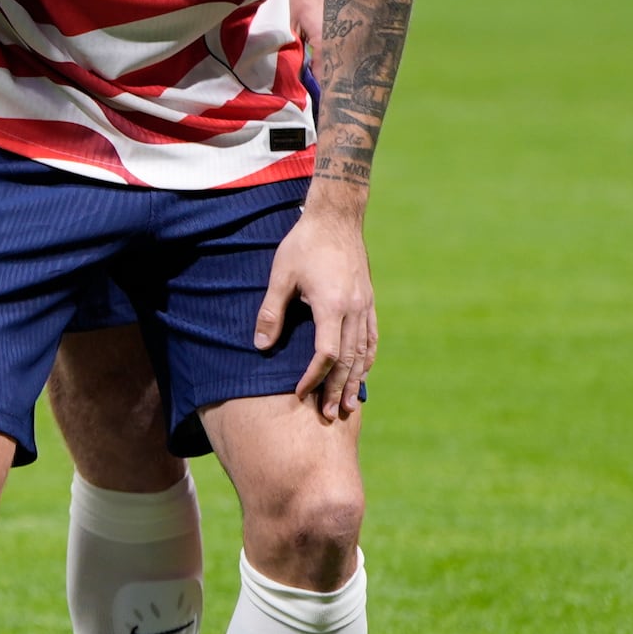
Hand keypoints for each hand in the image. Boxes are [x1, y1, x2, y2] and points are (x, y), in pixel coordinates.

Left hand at [255, 193, 374, 422]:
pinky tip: (362, 373)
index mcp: (331, 305)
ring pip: (363, 352)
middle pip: (348, 360)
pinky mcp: (369, 301)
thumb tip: (261, 347)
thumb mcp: (280, 275)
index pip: (326, 353)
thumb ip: (271, 311)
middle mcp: (354, 310)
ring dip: (355, 380)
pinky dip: (367, 359)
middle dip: (336, 388)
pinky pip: (372, 338)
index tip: (301, 392)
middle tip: (328, 414)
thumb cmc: (303, 245)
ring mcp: (365, 306)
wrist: (336, 219)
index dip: (313, 376)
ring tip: (347, 405)